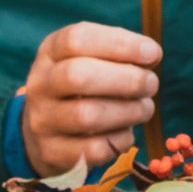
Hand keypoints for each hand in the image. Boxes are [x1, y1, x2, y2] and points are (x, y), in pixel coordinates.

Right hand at [22, 23, 161, 176]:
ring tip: (145, 108)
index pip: (77, 39)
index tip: (152, 53)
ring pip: (87, 116)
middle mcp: (40, 84)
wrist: (48, 131)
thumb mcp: (94, 59)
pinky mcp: (52, 152)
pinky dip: (120, 139)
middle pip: (77, 76)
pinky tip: (126, 131)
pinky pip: (93, 149)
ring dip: (129, 111)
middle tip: (151, 84)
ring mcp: (42, 120)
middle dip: (127, 80)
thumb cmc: (84, 86)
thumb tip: (151, 55)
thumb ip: (122, 53)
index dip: (120, 44)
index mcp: (51, 51)